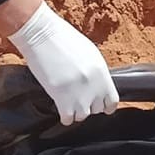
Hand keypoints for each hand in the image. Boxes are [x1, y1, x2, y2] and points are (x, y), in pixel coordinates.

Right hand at [7, 0, 118, 124]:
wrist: (42, 36)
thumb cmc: (62, 40)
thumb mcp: (89, 54)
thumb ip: (96, 73)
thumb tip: (98, 86)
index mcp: (102, 73)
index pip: (112, 101)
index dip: (105, 105)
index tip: (98, 104)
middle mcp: (94, 85)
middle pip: (96, 109)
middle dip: (87, 105)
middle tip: (77, 97)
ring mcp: (79, 94)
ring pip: (82, 116)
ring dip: (75, 111)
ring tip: (67, 101)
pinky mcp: (62, 98)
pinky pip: (68, 119)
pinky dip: (64, 116)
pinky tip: (60, 106)